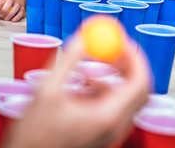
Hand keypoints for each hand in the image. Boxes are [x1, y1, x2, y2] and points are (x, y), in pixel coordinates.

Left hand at [0, 0, 25, 21]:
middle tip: (1, 16)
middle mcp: (12, 0)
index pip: (0, 1)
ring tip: (6, 19)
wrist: (14, 5)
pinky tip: (13, 20)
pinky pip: (21, 12)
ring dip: (11, 13)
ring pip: (16, 6)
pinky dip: (17, 16)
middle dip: (5, 9)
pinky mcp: (22, 9)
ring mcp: (17, 4)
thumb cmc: (5, 8)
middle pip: (9, 1)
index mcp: (4, 0)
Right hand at [3, 33, 149, 147]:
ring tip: (86, 70)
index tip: (121, 39)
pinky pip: (114, 108)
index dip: (134, 56)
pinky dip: (104, 92)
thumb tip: (83, 38)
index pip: (140, 81)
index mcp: (107, 117)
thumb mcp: (47, 91)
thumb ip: (68, 62)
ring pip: (126, 99)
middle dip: (128, 65)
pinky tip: (82, 86)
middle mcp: (115, 128)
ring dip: (113, 78)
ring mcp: (111, 133)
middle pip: (139, 89)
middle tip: (113, 47)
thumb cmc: (34, 135)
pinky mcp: (104, 135)